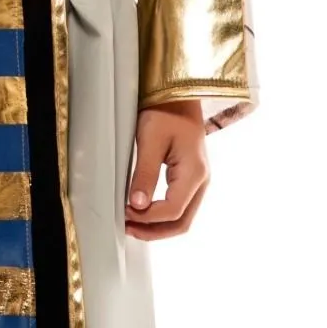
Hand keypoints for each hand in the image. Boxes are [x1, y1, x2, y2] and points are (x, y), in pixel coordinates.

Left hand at [126, 99, 208, 241]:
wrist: (178, 96)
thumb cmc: (165, 112)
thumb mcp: (150, 140)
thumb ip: (145, 174)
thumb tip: (137, 205)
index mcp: (194, 173)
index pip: (172, 211)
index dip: (146, 218)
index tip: (124, 212)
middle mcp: (202, 181)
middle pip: (182, 223)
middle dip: (153, 231)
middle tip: (127, 228)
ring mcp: (199, 181)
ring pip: (183, 218)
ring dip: (157, 227)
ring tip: (131, 223)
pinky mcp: (191, 179)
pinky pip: (180, 207)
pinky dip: (162, 216)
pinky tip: (143, 212)